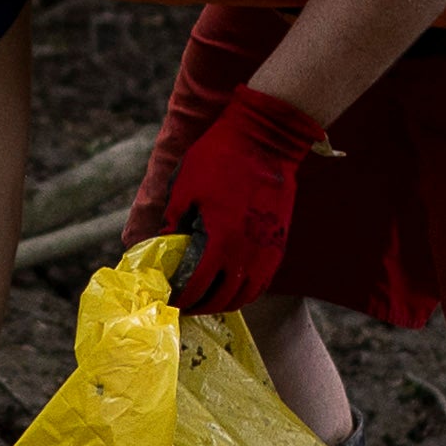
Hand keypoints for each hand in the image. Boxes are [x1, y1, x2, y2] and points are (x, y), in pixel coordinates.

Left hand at [141, 81, 328, 316]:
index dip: (182, 299)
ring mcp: (267, 251)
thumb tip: (165, 243)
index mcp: (220, 241)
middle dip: (201, 307)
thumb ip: (173, 221)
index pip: (197, 287)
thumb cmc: (219, 157)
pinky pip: (263, 281)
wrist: (266, 138)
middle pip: (222, 299)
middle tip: (186, 305)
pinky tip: (233, 287)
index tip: (171, 301)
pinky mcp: (279, 242)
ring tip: (207, 300)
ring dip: (224, 303)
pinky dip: (246, 292)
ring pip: (246, 295)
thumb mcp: (184, 187)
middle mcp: (246, 254)